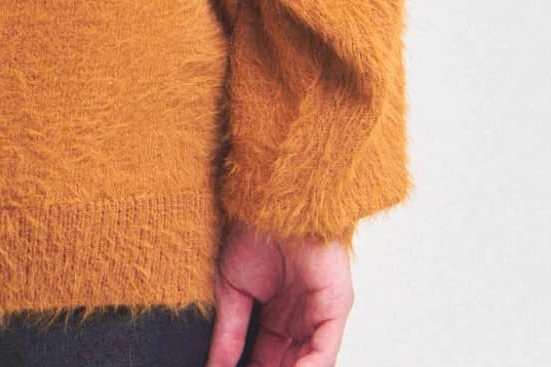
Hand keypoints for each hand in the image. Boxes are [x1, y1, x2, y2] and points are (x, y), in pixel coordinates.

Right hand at [203, 219, 353, 366]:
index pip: (266, 357)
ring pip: (308, 362)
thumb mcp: (232, 290)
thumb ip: (228, 332)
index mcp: (277, 314)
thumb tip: (215, 366)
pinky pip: (324, 353)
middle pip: (288, 363)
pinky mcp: (335, 308)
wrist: (266, 199)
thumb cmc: (251, 229)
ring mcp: (319, 315)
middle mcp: (300, 319)